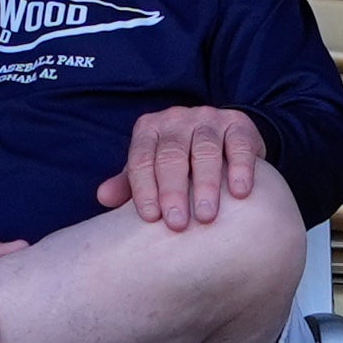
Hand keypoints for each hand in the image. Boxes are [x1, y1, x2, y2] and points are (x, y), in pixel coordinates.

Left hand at [98, 105, 262, 231]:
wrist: (219, 139)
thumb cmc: (178, 163)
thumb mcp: (151, 170)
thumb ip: (129, 184)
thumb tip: (103, 197)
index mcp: (149, 129)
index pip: (141, 159)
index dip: (144, 188)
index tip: (151, 218)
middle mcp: (176, 119)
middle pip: (171, 154)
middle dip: (173, 191)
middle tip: (177, 224)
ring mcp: (208, 118)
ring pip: (205, 149)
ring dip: (206, 184)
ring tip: (207, 217)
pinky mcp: (238, 122)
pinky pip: (239, 144)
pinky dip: (240, 168)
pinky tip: (240, 193)